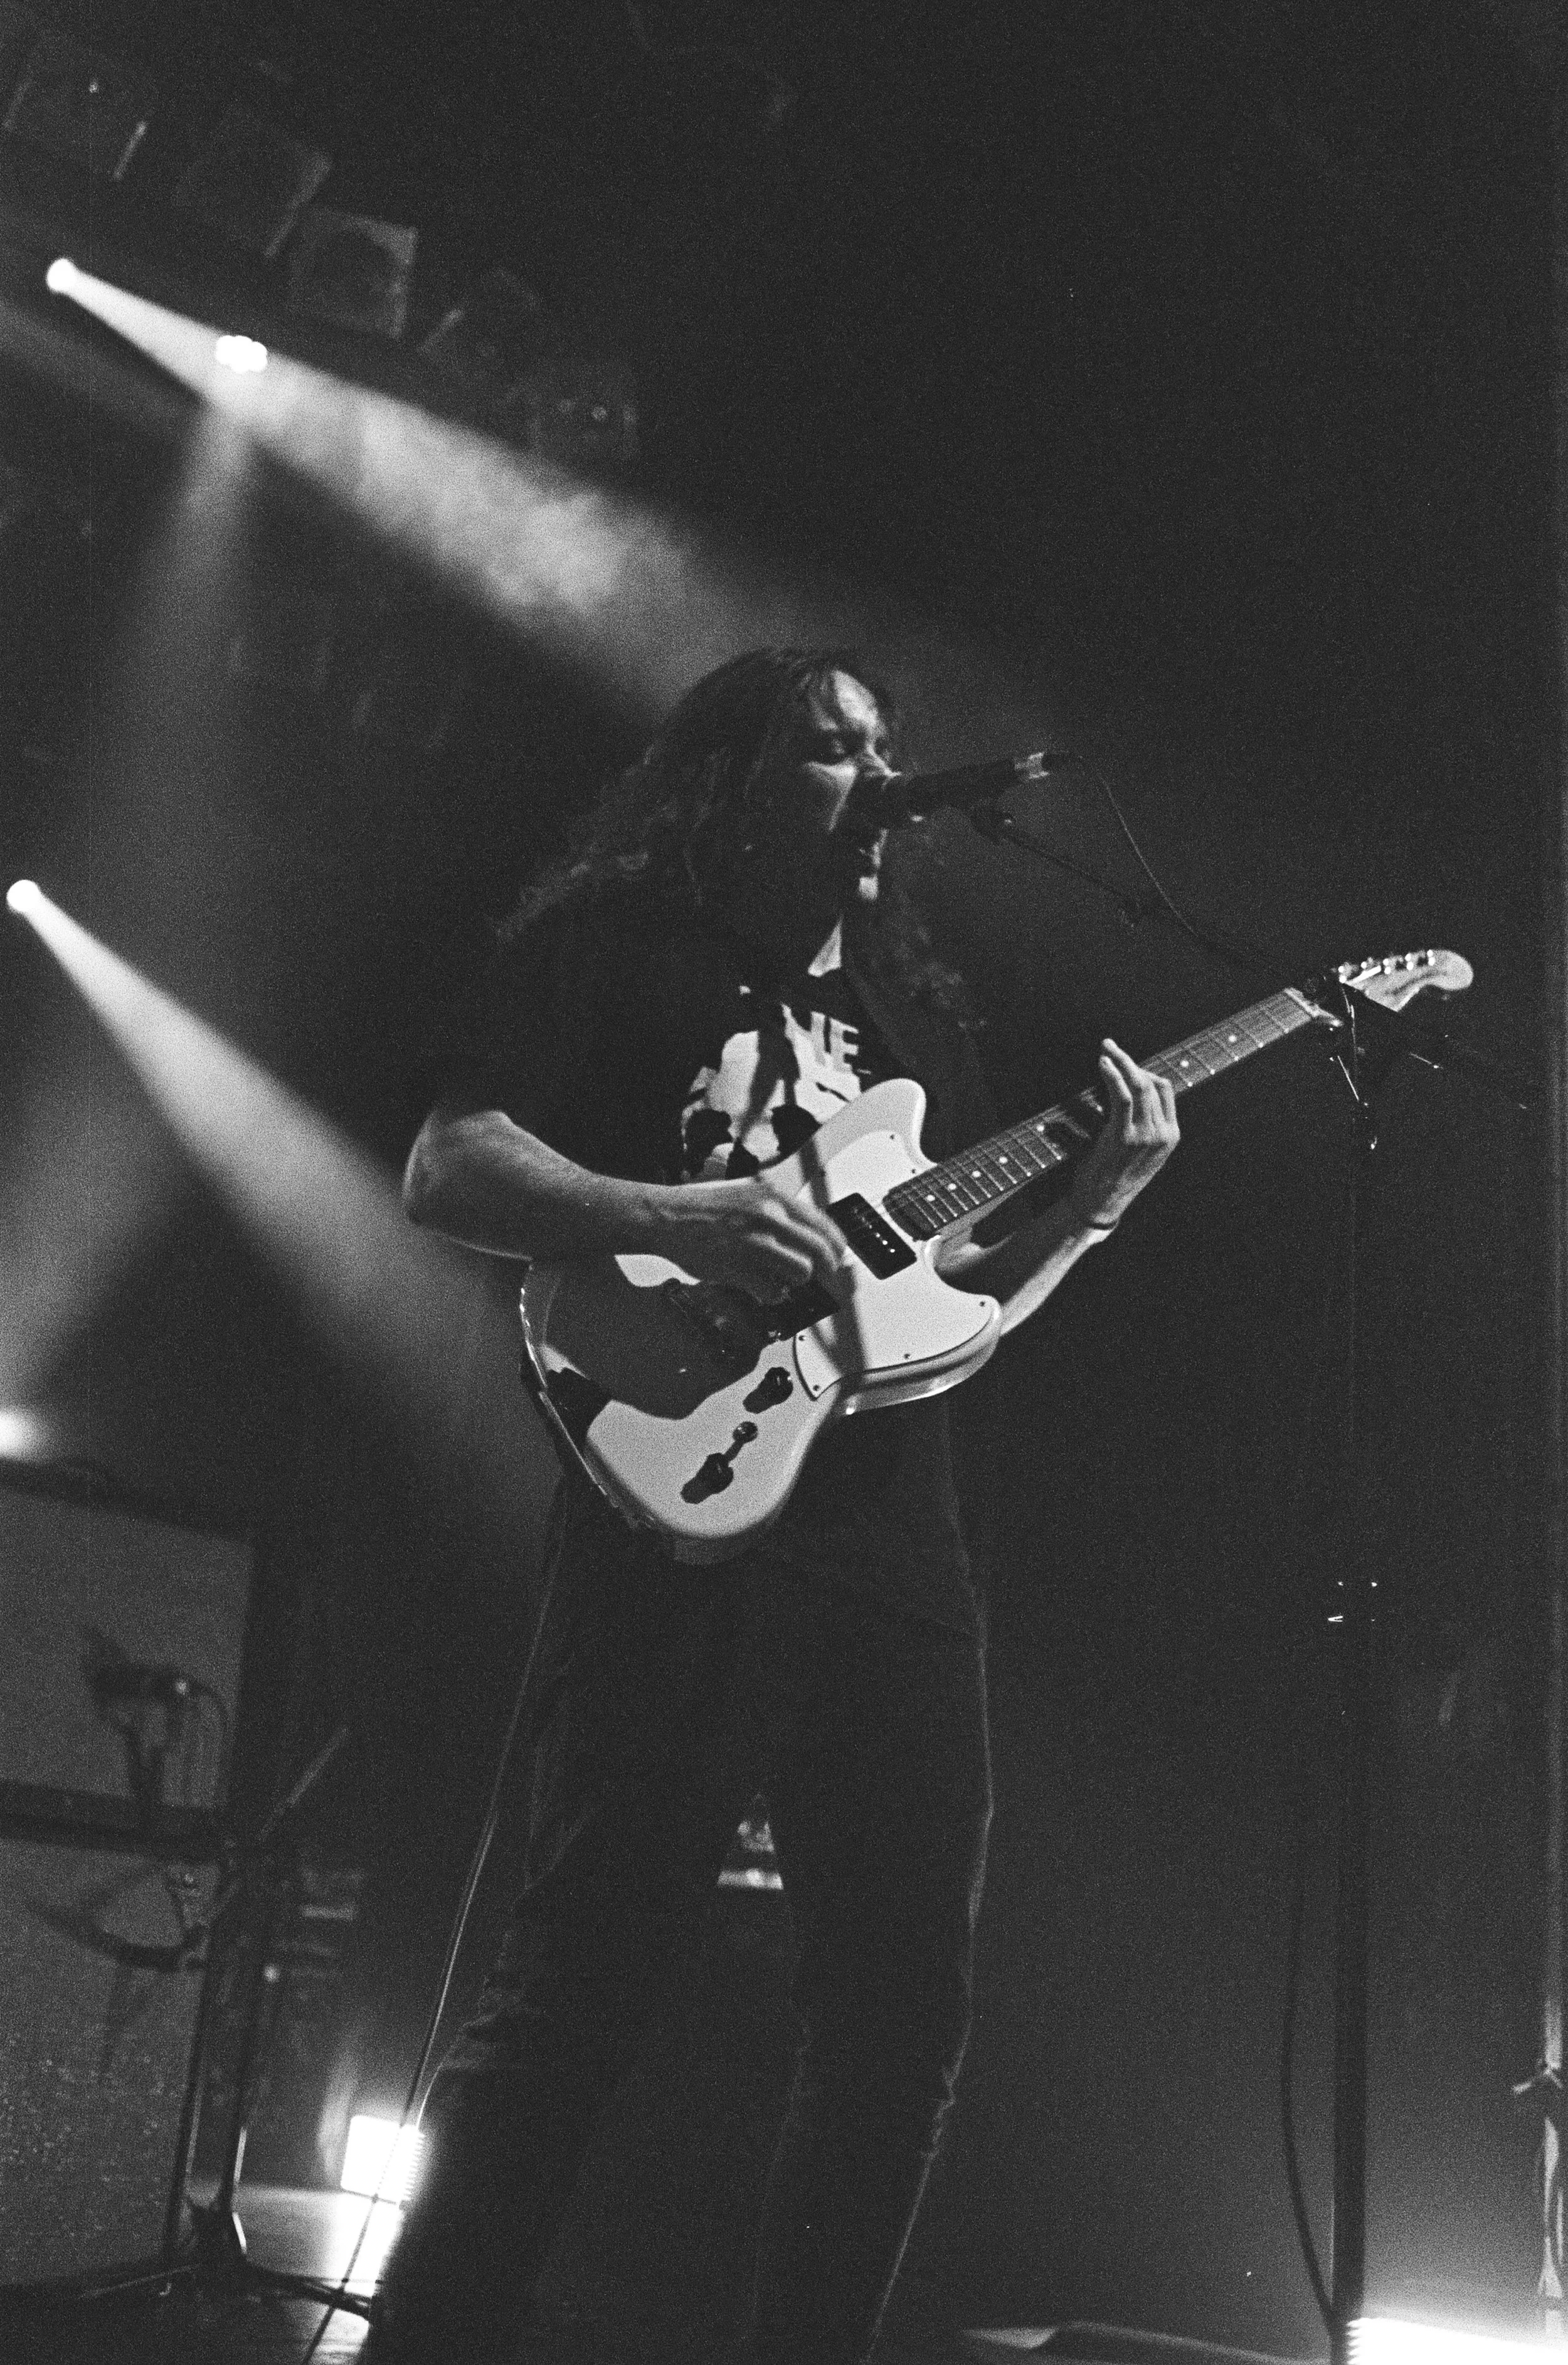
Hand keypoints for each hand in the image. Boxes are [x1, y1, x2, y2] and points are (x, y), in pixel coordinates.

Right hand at [645, 1174, 851, 1301]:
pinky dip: (769, 1294)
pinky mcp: (739, 1268)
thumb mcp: (751, 1195)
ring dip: (792, 1281)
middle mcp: (769, 1217)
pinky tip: (757, 1284)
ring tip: (776, 1276)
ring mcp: (754, 1244)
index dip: (836, 1249)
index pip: (826, 1227)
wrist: (668, 1217)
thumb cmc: (706, 1208)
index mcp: (775, 1197)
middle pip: (820, 1254)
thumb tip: (816, 1239)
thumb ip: (784, 1215)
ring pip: (800, 1274)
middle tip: (818, 1278)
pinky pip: (773, 1291)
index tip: (836, 1259)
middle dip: (824, 1271)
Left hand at [1068, 1038, 1178, 1231]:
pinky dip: (1113, 1076)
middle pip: (1153, 1083)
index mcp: (1171, 1136)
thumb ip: (1142, 1124)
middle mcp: (1163, 1134)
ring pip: (1139, 1086)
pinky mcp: (1125, 1137)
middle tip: (1110, 1046)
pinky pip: (1122, 1097)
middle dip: (1130, 1061)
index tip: (1124, 1062)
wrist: (1102, 1204)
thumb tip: (1129, 1090)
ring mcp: (1146, 1136)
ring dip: (1121, 1063)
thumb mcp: (1138, 1151)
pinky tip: (1103, 1064)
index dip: (1144, 1070)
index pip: (1165, 1089)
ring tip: (1105, 1050)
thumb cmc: (1114, 1175)